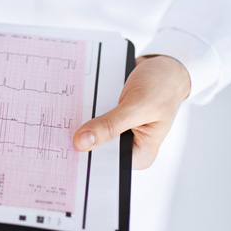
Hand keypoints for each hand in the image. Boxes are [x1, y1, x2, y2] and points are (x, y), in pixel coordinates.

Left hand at [73, 55, 190, 168]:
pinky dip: (85, 106)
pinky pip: (91, 115)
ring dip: (81, 118)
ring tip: (71, 104)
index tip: (66, 145)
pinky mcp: (111, 116)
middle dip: (82, 134)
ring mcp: (118, 130)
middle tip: (65, 121)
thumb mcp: (138, 106)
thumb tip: (82, 143)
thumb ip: (111, 125)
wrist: (165, 67)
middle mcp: (128, 146)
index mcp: (139, 154)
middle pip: (95, 147)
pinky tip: (80, 95)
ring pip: (90, 129)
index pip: (105, 163)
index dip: (85, 155)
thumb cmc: (162, 86)